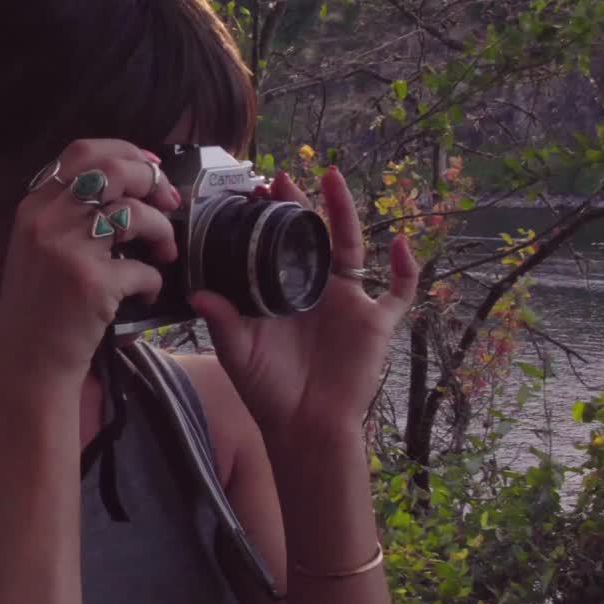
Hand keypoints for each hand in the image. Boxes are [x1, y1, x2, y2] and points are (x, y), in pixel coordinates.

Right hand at [0, 139, 180, 388]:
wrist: (27, 363)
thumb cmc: (39, 308)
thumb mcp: (36, 248)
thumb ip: (66, 214)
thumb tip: (124, 183)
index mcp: (33, 207)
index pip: (82, 153)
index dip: (124, 151)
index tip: (150, 165)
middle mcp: (46, 221)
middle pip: (113, 172)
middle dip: (152, 180)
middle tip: (168, 201)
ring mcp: (67, 251)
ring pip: (135, 215)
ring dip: (162, 231)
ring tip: (166, 252)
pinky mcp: (92, 284)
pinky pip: (143, 268)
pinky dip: (153, 281)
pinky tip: (145, 295)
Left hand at [188, 167, 418, 442]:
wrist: (306, 428)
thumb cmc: (269, 392)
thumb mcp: (238, 352)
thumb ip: (221, 321)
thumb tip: (196, 293)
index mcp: (283, 293)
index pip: (276, 245)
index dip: (268, 219)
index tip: (253, 192)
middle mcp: (316, 291)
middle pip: (312, 235)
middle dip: (300, 204)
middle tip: (282, 176)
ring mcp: (348, 303)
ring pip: (353, 246)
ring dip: (345, 211)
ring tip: (332, 177)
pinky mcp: (376, 323)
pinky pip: (399, 291)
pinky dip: (406, 268)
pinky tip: (402, 244)